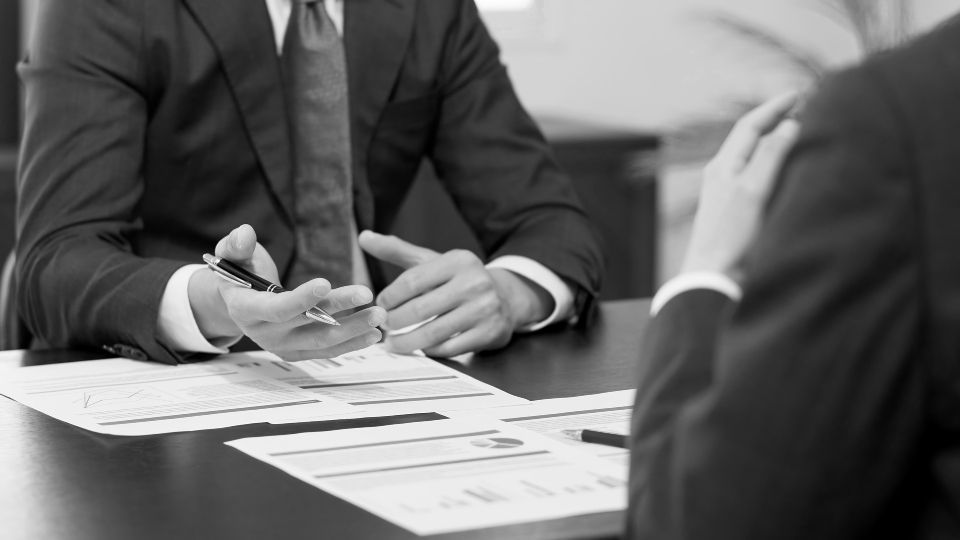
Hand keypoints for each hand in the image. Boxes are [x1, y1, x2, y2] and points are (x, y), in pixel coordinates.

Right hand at [188, 224, 385, 360]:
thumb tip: (245, 233)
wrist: (238, 301)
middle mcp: (265, 334)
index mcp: (246, 310)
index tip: (326, 282)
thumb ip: (237, 244)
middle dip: (338, 307)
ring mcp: (283, 347)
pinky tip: (374, 334)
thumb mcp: (232, 253)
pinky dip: (352, 343)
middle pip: (307, 323)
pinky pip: (328, 351)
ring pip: (322, 341)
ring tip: (379, 315)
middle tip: (366, 293)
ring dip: (353, 330)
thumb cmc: (239, 272)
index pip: (275, 308)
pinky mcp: (298, 352)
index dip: (300, 298)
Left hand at [359, 231, 551, 356]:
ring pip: (432, 333)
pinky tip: (420, 347)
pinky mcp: (489, 333)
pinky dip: (430, 350)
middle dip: (394, 322)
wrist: (505, 298)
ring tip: (392, 343)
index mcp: (458, 261)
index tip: (380, 306)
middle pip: (419, 309)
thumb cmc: (458, 279)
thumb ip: (397, 250)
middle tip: (383, 327)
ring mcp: (484, 309)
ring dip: (406, 342)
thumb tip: (363, 237)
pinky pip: (449, 348)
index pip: (412, 280)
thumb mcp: (432, 261)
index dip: (390, 297)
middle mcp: (474, 283)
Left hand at [682, 92, 801, 281]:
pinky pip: (755, 176)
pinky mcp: (734, 210)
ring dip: (774, 142)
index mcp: (723, 166)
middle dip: (775, 121)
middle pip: (749, 138)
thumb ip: (770, 156)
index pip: (749, 126)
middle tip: (802, 108)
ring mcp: (727, 192)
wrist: (713, 276)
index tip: (799, 94)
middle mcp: (722, 175)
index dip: (773, 107)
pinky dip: (773, 165)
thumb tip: (788, 124)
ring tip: (799, 133)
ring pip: (753, 157)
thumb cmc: (731, 236)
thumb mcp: (753, 191)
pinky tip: (787, 171)